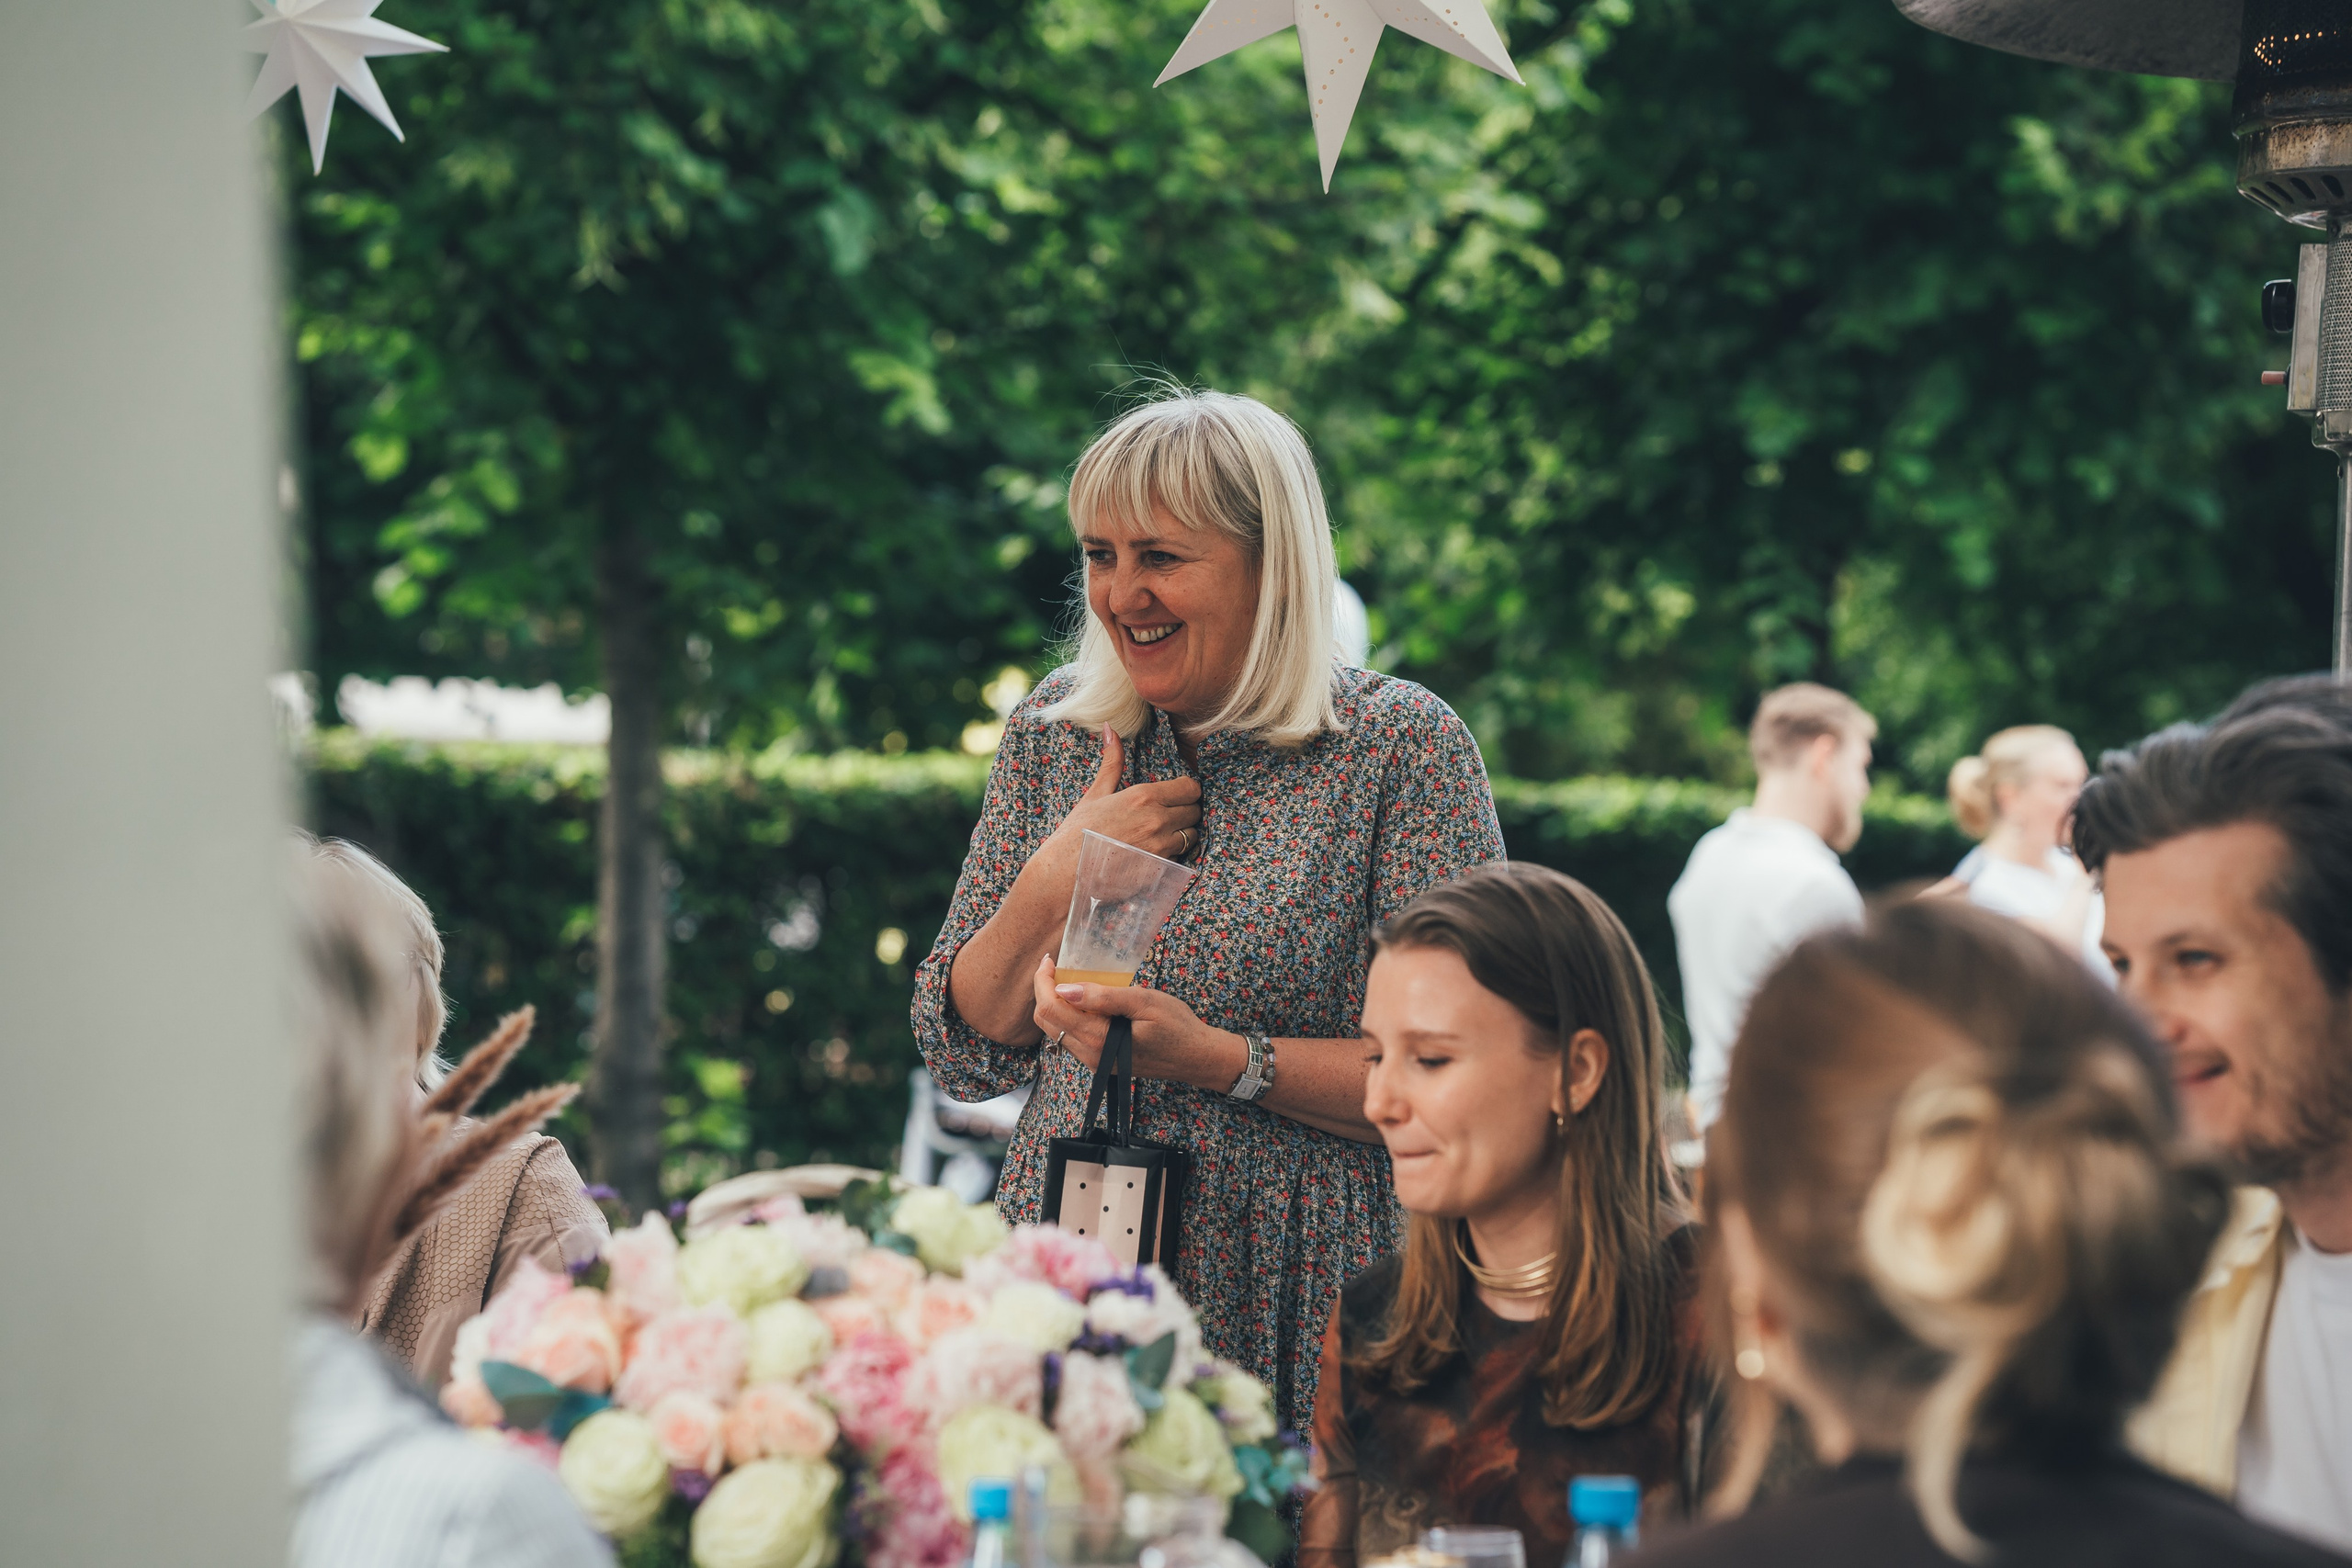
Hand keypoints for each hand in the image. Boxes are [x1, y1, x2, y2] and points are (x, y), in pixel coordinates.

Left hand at [1029, 952, 1242, 1091]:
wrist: (1196, 1057)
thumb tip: (1064, 988)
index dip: (1043, 982)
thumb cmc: (1176, 1025)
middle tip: (1055, 966)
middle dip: (1043, 991)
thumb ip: (1103, 996)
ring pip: (1055, 1031)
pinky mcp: (1099, 1062)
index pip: (1051, 1010)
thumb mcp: (1144, 1001)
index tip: (1049, 959)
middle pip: (1046, 1022)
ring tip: (1068, 979)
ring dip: (1054, 1003)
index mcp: (1098, 1039)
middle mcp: (1090, 1056)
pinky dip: (1068, 1016)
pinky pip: (1071, 1038)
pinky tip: (1082, 1000)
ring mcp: (1094, 1062)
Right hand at [1048, 725, 1202, 864]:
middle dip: (1185, 812)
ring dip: (1182, 835)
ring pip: (1191, 837)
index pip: (1190, 788)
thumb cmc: (1076, 834)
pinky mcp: (1160, 871)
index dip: (1186, 791)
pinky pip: (1181, 860)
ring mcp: (1161, 848)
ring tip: (1159, 836)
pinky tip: (1152, 856)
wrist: (1064, 876)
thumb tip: (1110, 728)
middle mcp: (1157, 821)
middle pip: (1195, 812)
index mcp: (1143, 797)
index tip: (1177, 795)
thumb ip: (1112, 762)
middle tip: (1167, 816)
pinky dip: (1173, 857)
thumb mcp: (1095, 794)